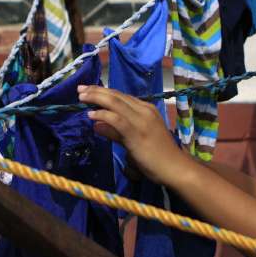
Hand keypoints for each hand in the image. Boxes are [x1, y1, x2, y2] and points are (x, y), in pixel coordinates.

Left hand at [77, 85, 193, 186]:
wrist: (175, 168)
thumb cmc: (158, 157)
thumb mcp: (133, 140)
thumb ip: (115, 132)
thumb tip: (96, 124)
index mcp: (146, 109)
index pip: (121, 96)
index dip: (103, 92)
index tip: (88, 90)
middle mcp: (144, 110)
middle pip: (117, 96)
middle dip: (97, 91)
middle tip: (80, 88)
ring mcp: (141, 120)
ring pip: (115, 103)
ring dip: (97, 98)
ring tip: (81, 97)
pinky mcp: (137, 132)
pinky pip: (116, 119)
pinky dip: (102, 114)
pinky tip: (91, 114)